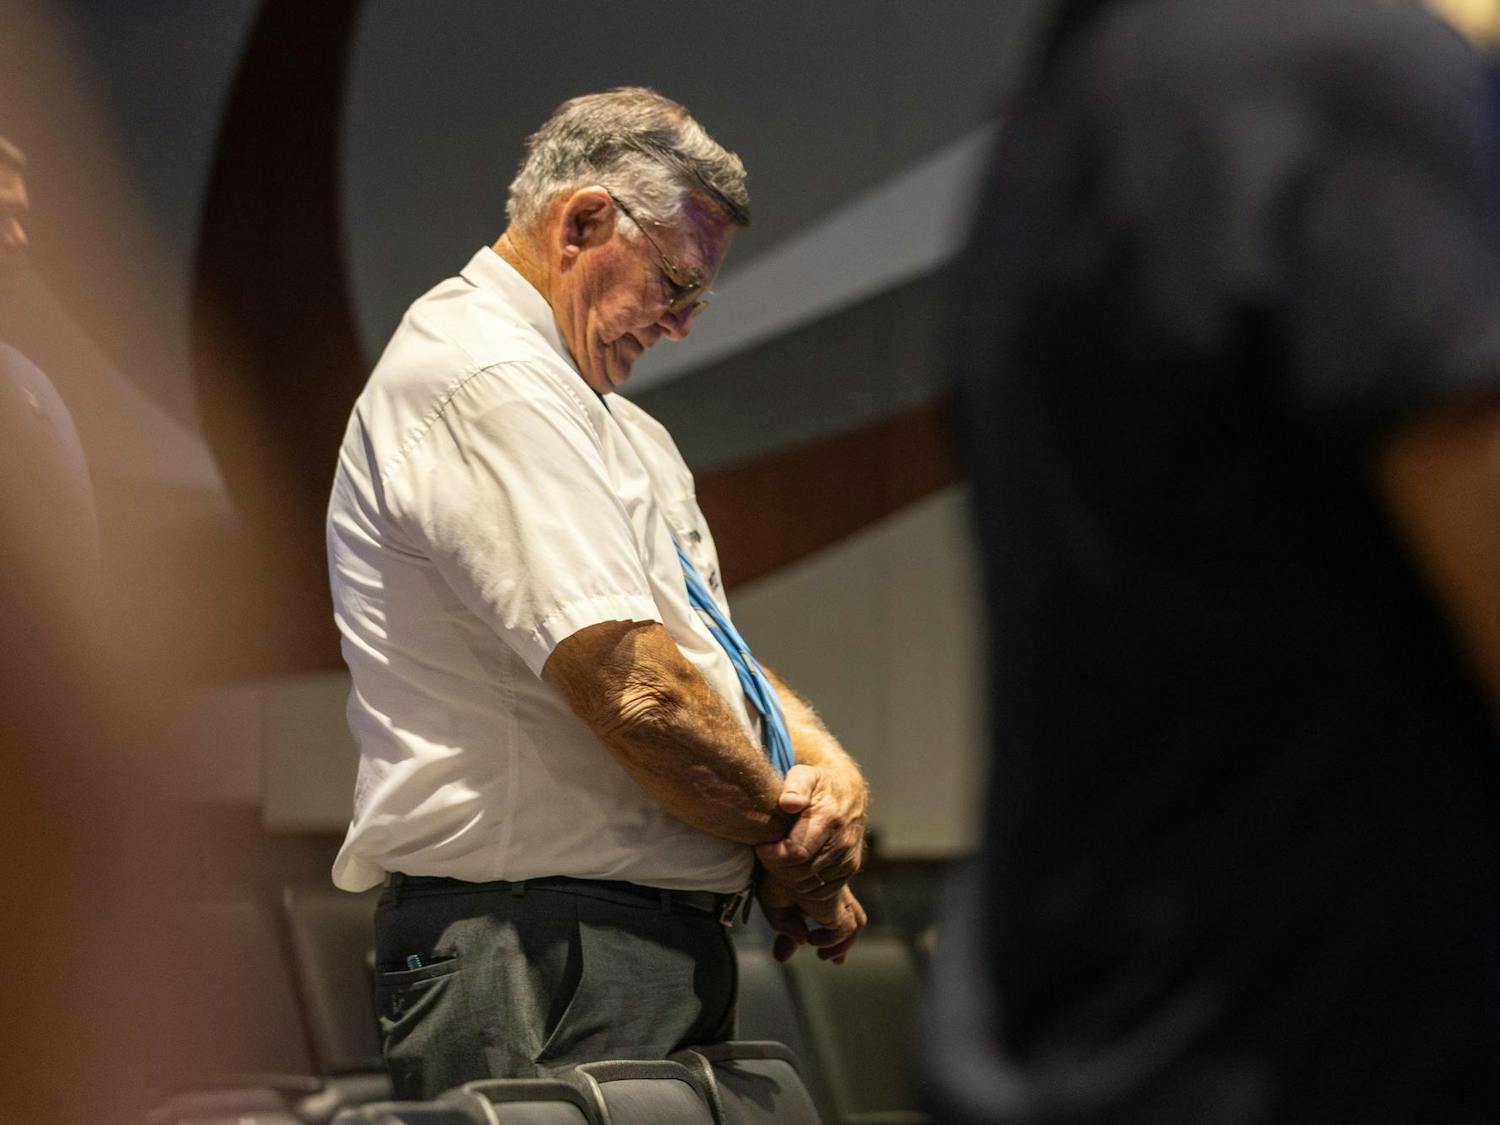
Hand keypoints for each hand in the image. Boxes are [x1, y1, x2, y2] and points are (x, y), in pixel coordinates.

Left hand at [755, 763, 866, 902]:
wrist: (849, 792)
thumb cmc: (820, 783)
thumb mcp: (805, 775)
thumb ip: (795, 786)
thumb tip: (788, 803)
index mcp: (829, 818)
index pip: (797, 852)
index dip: (773, 855)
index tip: (762, 845)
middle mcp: (842, 842)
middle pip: (800, 873)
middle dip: (777, 868)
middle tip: (767, 855)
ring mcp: (848, 859)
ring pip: (809, 886)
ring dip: (788, 879)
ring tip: (778, 860)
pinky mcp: (850, 869)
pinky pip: (821, 892)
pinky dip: (803, 887)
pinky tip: (793, 869)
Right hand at [757, 879, 866, 964]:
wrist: (776, 852)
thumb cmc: (772, 873)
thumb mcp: (774, 904)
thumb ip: (784, 926)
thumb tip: (802, 940)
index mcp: (817, 891)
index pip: (832, 916)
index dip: (829, 938)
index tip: (822, 954)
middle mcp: (830, 893)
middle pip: (851, 917)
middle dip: (844, 941)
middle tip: (835, 960)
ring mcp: (835, 896)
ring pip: (855, 922)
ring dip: (842, 943)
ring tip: (821, 953)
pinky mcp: (835, 901)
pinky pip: (846, 928)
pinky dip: (832, 940)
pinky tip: (811, 939)